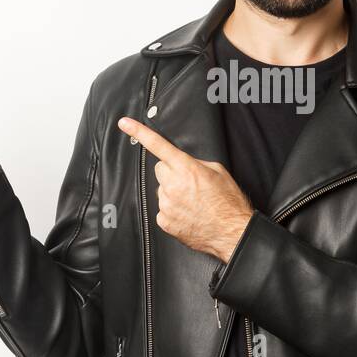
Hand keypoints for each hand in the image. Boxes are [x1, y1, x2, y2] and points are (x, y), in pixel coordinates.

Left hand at [117, 116, 253, 262]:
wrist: (232, 232)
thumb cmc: (228, 203)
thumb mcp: (218, 172)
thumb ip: (196, 163)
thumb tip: (185, 163)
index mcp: (186, 168)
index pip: (158, 145)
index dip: (139, 132)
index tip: (124, 123)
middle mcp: (173, 185)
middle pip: (160, 169)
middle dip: (171, 172)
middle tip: (189, 182)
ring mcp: (166, 204)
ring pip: (161, 190)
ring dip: (173, 192)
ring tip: (193, 202)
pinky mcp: (164, 221)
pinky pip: (162, 209)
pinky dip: (172, 210)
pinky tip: (188, 213)